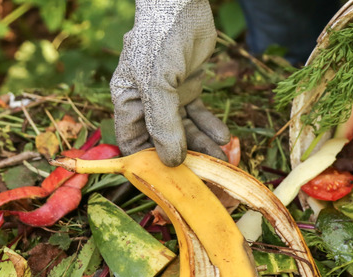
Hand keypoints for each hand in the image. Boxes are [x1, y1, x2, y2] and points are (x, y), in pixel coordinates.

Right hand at [110, 0, 229, 166]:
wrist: (181, 5)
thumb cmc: (159, 40)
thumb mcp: (158, 84)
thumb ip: (164, 123)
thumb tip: (170, 160)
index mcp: (128, 103)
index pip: (133, 144)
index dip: (148, 164)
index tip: (169, 182)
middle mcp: (146, 104)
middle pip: (163, 141)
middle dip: (184, 157)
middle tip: (206, 173)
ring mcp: (168, 97)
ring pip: (185, 131)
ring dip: (203, 145)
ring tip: (222, 156)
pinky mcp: (189, 88)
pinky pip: (199, 115)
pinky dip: (211, 126)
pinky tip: (224, 137)